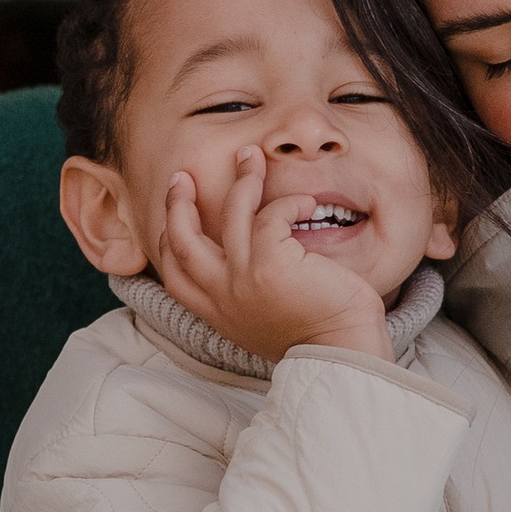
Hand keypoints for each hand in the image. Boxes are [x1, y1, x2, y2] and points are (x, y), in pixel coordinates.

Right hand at [156, 147, 393, 365]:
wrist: (342, 355)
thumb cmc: (318, 336)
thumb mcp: (264, 320)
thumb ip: (246, 295)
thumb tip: (250, 261)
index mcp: (218, 312)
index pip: (174, 274)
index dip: (168, 240)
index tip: (173, 213)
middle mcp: (222, 296)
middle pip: (182, 241)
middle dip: (177, 204)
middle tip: (182, 176)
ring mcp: (242, 278)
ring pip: (231, 214)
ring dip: (241, 180)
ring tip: (251, 157)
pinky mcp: (270, 262)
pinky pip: (272, 215)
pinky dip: (290, 203)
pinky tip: (307, 204)